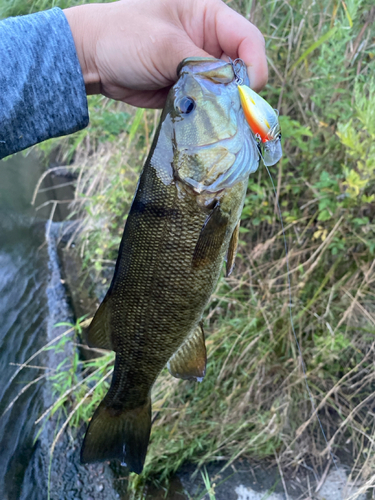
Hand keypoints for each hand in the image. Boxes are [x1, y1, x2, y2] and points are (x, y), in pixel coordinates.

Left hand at [64, 0, 267, 107]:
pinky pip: (207, 105)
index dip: (254, 65)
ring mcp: (199, 68)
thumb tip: (230, 92)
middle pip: (241, 69)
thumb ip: (200, 65)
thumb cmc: (124, 37)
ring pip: (225, 91)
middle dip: (239, 91)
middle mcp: (209, 42)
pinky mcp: (188, 90)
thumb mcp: (164, 45)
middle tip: (233, 113)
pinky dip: (208, 115)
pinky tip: (203, 123)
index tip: (248, 91)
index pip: (248, 39)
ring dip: (223, 106)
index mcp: (208, 17)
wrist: (92, 59)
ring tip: (216, 119)